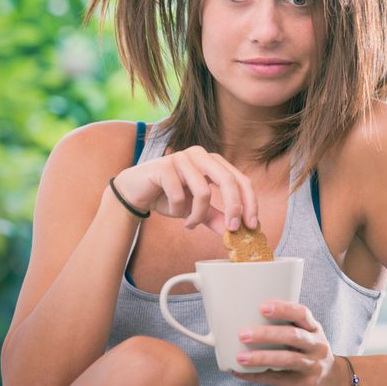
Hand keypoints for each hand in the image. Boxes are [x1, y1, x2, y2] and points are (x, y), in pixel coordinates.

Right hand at [110, 145, 256, 233]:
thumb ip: (216, 217)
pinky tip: (171, 209)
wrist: (134, 191)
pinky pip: (179, 195)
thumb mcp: (196, 210)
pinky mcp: (164, 166)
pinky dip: (178, 210)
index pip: (241, 179)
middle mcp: (201, 155)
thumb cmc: (168, 196)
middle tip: (232, 229)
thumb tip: (236, 231)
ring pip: (203, 191)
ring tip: (189, 223)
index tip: (252, 225)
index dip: (250, 202)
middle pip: (228, 180)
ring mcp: (182, 157)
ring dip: (197, 214)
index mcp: (214, 162)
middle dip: (233, 207)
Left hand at [233, 301, 340, 384]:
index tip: (262, 307)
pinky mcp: (304, 383)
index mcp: (314, 328)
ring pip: (287, 360)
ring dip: (262, 358)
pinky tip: (242, 372)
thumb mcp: (307, 333)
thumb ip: (288, 324)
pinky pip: (279, 379)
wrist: (329, 376)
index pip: (302, 314)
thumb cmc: (308, 348)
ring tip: (241, 357)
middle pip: (293, 336)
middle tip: (244, 334)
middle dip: (267, 335)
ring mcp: (312, 365)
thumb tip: (248, 316)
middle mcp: (317, 345)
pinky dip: (258, 375)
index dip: (283, 309)